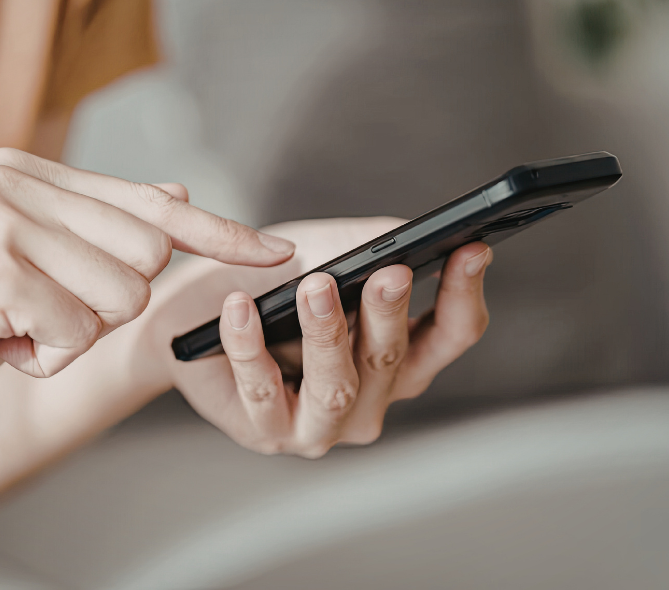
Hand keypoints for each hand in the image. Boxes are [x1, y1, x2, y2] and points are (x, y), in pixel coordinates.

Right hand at [0, 148, 293, 469]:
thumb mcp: (33, 263)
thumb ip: (103, 226)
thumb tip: (179, 191)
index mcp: (29, 173)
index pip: (155, 203)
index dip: (224, 233)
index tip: (280, 252)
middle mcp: (14, 183)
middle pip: (149, 257)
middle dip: (106, 304)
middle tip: (40, 310)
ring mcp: (0, 222)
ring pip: (122, 299)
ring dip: (75, 335)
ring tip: (14, 328)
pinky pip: (79, 335)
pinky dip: (46, 359)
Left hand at [136, 217, 490, 457]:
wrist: (196, 314)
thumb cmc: (272, 284)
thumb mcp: (326, 254)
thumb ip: (369, 247)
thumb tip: (407, 238)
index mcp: (399, 362)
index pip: (451, 336)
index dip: (464, 295)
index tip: (471, 249)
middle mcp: (370, 402)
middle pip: (392, 361)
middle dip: (389, 313)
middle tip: (389, 273)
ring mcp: (320, 426)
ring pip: (336, 386)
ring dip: (326, 334)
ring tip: (315, 286)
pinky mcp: (266, 431)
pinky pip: (263, 389)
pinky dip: (250, 345)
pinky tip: (240, 307)